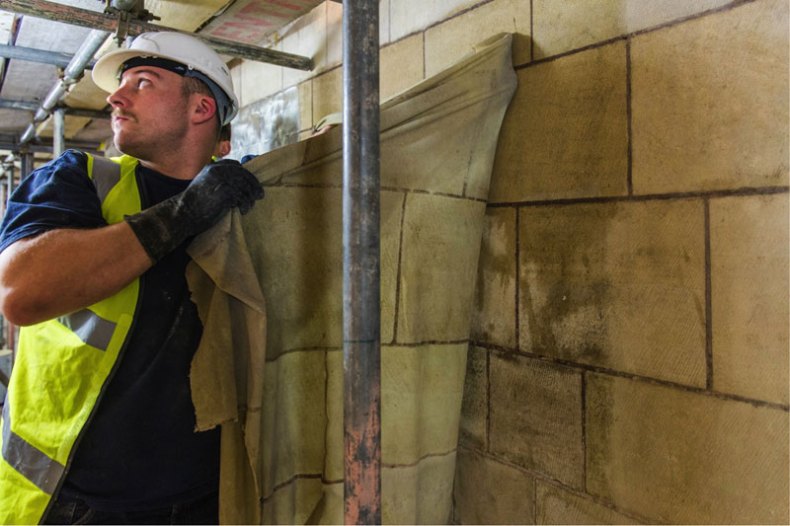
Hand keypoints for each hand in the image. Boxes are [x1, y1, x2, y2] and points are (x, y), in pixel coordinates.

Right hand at [125, 160, 263, 261]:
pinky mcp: (225, 193)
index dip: (246, 174)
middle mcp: (217, 171)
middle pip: (243, 175)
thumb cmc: (193, 202)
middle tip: (260, 194)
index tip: (252, 183)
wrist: (183, 213)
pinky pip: (242, 197)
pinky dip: (245, 204)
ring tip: (250, 205)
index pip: (235, 165)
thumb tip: (238, 184)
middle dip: (253, 185)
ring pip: (244, 186)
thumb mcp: (205, 184)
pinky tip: (243, 210)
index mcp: (212, 167)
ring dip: (251, 196)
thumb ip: (218, 180)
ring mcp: (221, 181)